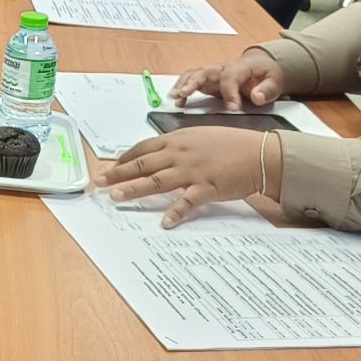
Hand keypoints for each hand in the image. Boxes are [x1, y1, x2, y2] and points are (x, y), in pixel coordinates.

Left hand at [94, 127, 282, 227]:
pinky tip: (164, 223)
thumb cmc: (231, 145)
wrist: (260, 153)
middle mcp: (181, 153)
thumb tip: (160, 154)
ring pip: (156, 180)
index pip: (143, 148)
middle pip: (142, 164)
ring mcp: (193, 170)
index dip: (124, 158)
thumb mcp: (200, 137)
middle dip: (118, 174)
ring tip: (116, 197)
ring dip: (134, 189)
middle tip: (100, 182)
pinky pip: (187, 201)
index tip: (110, 167)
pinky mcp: (207, 187)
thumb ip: (179, 146)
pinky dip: (175, 212)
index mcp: (177, 139)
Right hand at [171, 48, 286, 109]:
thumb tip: (257, 97)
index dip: (230, 93)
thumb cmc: (265, 74)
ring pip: (195, 74)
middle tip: (184, 94)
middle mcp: (223, 68)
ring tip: (174, 97)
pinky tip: (178, 101)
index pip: (231, 77)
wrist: (260, 66)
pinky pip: (192, 81)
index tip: (233, 108)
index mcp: (240, 67)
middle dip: (193, 82)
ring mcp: (214, 73)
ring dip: (183, 84)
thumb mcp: (274, 81)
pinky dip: (183, 89)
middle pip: (205, 71)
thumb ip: (267, 90)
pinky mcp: (208, 80)